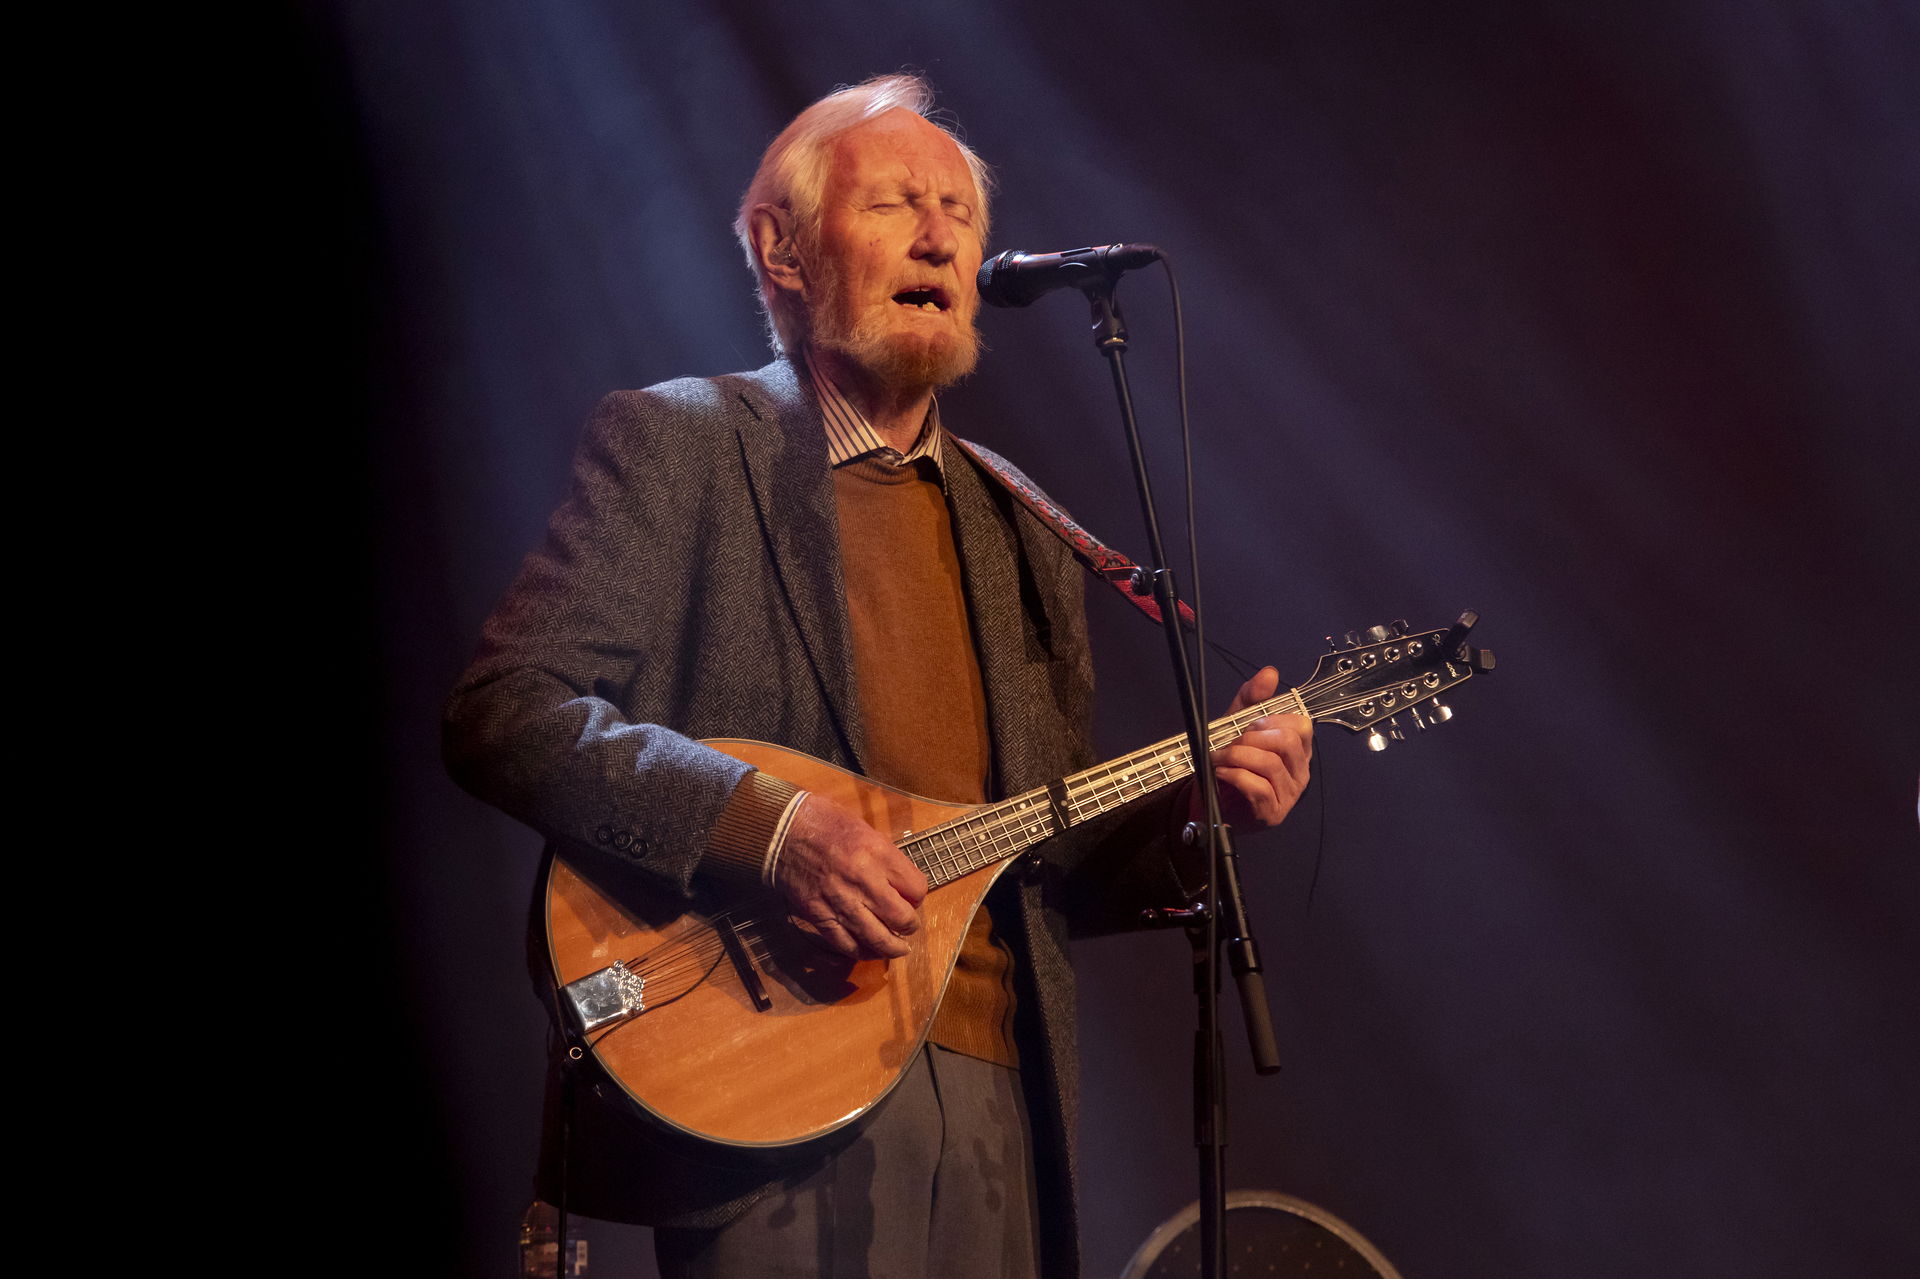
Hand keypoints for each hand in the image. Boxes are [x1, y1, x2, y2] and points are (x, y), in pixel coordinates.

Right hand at [774, 795, 928, 959]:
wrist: (783, 830)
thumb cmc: (826, 823)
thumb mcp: (867, 830)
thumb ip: (887, 859)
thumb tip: (902, 885)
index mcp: (878, 854)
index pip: (917, 888)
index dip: (918, 895)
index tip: (912, 897)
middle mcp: (863, 880)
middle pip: (901, 918)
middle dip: (910, 926)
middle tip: (908, 926)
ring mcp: (841, 901)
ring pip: (877, 938)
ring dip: (892, 948)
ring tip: (898, 949)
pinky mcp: (819, 915)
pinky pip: (845, 944)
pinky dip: (860, 951)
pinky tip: (867, 950)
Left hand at [1191, 665, 1313, 829]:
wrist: (1210, 802)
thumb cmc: (1230, 764)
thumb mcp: (1237, 726)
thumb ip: (1252, 699)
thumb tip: (1269, 673)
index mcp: (1297, 750)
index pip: (1301, 725)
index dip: (1273, 719)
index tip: (1250, 724)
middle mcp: (1299, 772)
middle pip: (1288, 742)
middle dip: (1253, 737)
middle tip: (1232, 742)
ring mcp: (1288, 794)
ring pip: (1270, 764)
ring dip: (1237, 755)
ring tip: (1220, 757)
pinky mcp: (1272, 812)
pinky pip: (1258, 786)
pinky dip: (1234, 775)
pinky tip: (1221, 773)